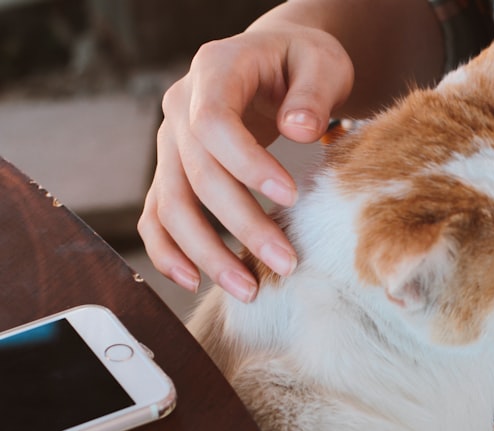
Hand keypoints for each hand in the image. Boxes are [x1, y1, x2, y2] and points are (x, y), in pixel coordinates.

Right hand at [137, 18, 352, 300]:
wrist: (276, 63)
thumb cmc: (302, 64)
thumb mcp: (321, 62)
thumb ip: (314, 91)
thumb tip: (300, 130)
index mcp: (214, 71)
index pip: (214, 123)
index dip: (247, 164)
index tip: (291, 197)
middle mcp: (180, 109)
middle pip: (197, 175)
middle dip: (241, 225)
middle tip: (286, 263)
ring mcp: (171, 144)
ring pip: (172, 206)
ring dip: (206, 254)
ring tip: (249, 290)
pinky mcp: (172, 173)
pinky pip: (156, 217)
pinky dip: (168, 252)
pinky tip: (196, 281)